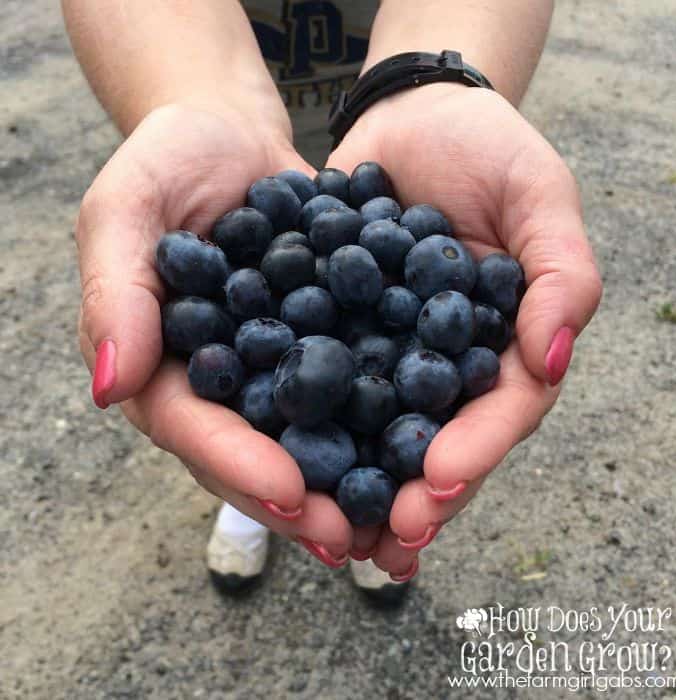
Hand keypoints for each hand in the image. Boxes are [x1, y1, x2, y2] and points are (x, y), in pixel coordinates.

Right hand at [77, 104, 352, 564]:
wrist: (237, 136)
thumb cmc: (172, 162)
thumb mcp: (128, 209)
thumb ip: (117, 293)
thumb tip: (112, 388)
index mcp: (167, 364)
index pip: (194, 428)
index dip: (238, 465)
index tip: (289, 494)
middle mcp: (223, 380)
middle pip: (256, 452)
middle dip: (300, 499)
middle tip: (348, 539)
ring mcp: (277, 366)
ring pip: (310, 437)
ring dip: (349, 483)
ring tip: (394, 520)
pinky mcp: (324, 342)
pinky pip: (353, 385)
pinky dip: (385, 418)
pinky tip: (425, 446)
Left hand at [328, 85, 601, 576]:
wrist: (408, 116)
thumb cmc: (485, 149)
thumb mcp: (539, 195)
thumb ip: (560, 273)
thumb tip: (551, 358)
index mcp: (502, 344)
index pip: (499, 412)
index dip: (473, 451)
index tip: (436, 483)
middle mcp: (445, 362)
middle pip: (435, 441)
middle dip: (411, 495)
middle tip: (382, 541)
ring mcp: (389, 353)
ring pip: (375, 432)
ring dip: (356, 485)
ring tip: (331, 532)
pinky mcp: (334, 333)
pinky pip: (318, 382)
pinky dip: (301, 422)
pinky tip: (276, 458)